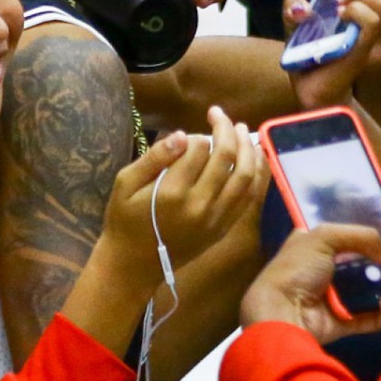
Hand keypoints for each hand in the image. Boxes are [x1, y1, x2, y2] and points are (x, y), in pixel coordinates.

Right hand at [103, 108, 265, 281]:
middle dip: (226, 130)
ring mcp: (216, 218)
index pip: (198, 149)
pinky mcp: (223, 228)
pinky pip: (249, 197)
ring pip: (245, 176)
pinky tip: (254, 157)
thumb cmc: (124, 221)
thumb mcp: (125, 184)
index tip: (188, 135)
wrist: (134, 265)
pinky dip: (256, 174)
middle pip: (226, 157)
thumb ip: (154, 157)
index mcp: (172, 192)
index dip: (197, 135)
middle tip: (219, 115)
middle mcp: (200, 204)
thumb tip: (182, 134)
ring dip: (247, 148)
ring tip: (242, 130)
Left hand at [240, 194, 380, 345]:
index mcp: (320, 240)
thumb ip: (361, 236)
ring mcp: (340, 295)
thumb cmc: (297, 270)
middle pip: (376, 251)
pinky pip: (375, 316)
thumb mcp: (323, 236)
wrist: (280, 316)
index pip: (357, 219)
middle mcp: (331, 266)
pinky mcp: (346, 321)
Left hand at [283, 0, 380, 110]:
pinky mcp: (362, 47)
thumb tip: (301, 4)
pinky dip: (356, 11)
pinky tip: (340, 15)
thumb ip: (295, 7)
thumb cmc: (309, 58)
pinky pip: (371, 21)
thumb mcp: (296, 25)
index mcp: (362, 9)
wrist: (308, 91)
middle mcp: (372, 20)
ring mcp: (369, 34)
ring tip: (340, 2)